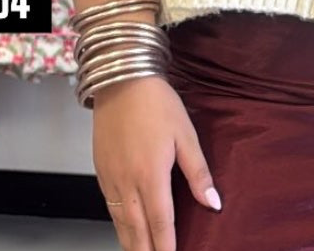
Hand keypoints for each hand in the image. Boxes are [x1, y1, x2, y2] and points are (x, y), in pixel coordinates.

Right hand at [93, 75, 220, 250]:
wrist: (121, 80)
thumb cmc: (156, 103)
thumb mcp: (185, 134)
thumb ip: (198, 172)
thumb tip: (213, 203)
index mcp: (151, 175)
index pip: (161, 224)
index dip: (167, 248)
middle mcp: (127, 183)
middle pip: (137, 231)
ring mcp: (111, 178)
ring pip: (121, 223)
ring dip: (131, 244)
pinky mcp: (101, 171)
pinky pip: (110, 208)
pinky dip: (119, 226)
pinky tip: (126, 231)